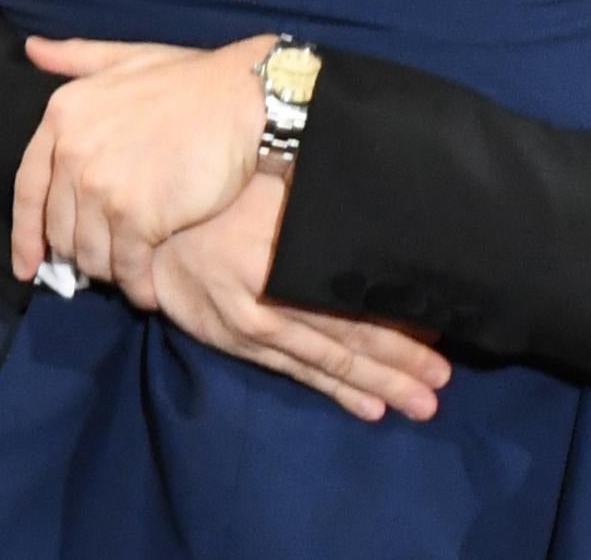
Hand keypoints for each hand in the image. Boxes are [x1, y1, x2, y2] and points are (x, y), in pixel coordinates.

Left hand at [10, 34, 272, 306]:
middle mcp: (71, 152)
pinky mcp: (135, 216)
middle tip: (106, 260)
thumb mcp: (127, 57)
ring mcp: (100, 187)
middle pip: (60, 229)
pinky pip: (125, 266)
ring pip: (89, 254)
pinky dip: (135, 284)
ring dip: (110, 270)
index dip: (26, 233)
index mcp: (62, 115)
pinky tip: (147, 289)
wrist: (244, 98)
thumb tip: (30, 50)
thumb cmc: (192, 79)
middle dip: (80, 252)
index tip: (26, 265)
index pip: (27, 189)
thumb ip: (76, 58)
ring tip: (132, 270)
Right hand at [153, 174, 451, 423]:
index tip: (441, 337)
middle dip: (399, 366)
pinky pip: (292, 370)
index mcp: (291, 255)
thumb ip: (327, 205)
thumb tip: (390, 213)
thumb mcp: (279, 183)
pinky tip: (366, 407)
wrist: (149, 217)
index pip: (356, 300)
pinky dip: (332, 390)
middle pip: (347, 338)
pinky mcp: (232, 340)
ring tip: (417, 404)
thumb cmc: (225, 188)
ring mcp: (251, 325)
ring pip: (325, 362)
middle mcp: (272, 298)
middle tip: (438, 388)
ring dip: (375, 386)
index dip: (401, 324)